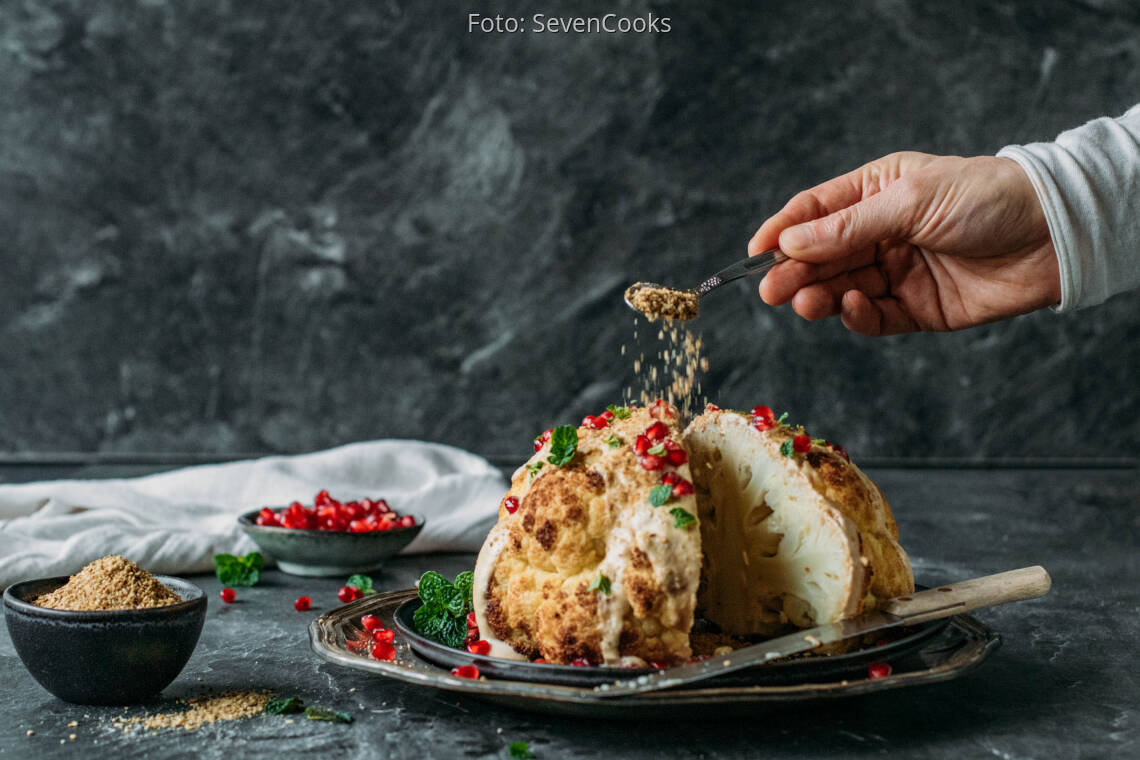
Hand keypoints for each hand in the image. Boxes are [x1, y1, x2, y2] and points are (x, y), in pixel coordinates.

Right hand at [749, 152, 1060, 334]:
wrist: (1054, 235)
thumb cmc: (987, 198)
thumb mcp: (911, 201)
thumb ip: (847, 227)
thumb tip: (788, 243)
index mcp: (875, 191)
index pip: (814, 213)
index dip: (781, 232)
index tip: (754, 254)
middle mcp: (881, 232)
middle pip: (822, 256)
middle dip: (794, 272)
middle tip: (771, 290)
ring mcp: (898, 271)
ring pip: (843, 289)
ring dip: (821, 296)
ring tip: (807, 302)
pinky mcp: (918, 308)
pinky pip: (876, 317)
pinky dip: (859, 316)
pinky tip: (855, 307)